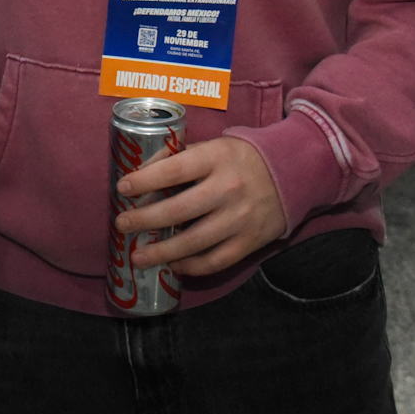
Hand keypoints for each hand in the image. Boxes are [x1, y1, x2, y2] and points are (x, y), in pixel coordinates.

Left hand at [114, 135, 285, 276]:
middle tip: (122, 224)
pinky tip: (173, 265)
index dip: (145, 180)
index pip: (175, 170)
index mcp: (217, 158)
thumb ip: (180, 155)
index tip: (122, 188)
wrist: (292, 172)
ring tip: (138, 256)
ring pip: (194, 242)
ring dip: (162, 251)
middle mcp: (229, 188)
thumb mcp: (214, 146)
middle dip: (145, 219)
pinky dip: (191, 266)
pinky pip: (215, 261)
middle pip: (179, 209)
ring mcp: (240, 218)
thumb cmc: (241, 158)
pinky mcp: (250, 241)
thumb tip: (141, 171)